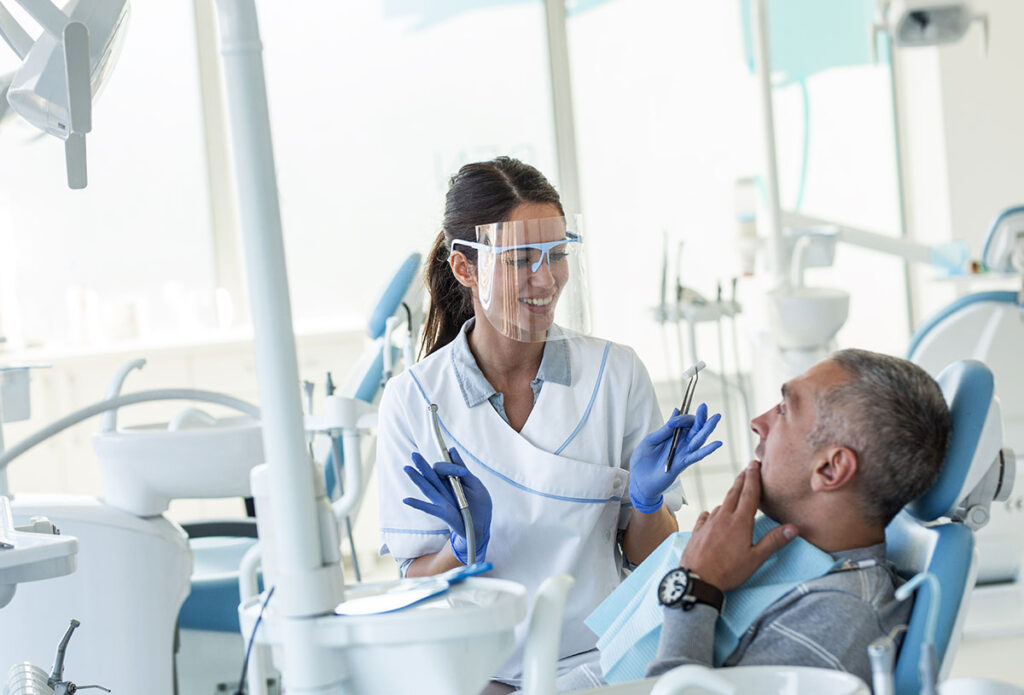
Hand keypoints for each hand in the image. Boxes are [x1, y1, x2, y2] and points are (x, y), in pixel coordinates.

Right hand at [402, 448, 491, 563]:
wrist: (483, 526)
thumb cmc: (480, 505)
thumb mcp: (475, 484)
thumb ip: (462, 469)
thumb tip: (452, 450)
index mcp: (451, 481)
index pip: (444, 468)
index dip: (451, 466)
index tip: (463, 472)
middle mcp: (444, 490)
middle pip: (431, 475)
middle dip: (422, 464)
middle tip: (414, 454)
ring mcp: (442, 501)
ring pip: (427, 487)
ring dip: (417, 478)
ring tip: (407, 468)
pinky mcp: (444, 513)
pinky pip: (429, 508)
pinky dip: (417, 504)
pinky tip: (406, 500)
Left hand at [628, 403, 722, 512]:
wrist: (638, 480)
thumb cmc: (643, 461)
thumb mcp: (651, 441)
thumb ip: (664, 429)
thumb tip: (676, 410)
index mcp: (672, 435)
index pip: (683, 422)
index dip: (681, 418)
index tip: (674, 419)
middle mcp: (680, 443)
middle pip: (694, 428)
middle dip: (700, 417)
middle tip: (704, 406)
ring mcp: (682, 453)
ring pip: (698, 440)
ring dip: (707, 429)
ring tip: (716, 418)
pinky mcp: (682, 464)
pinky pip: (696, 456)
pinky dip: (707, 450)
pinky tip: (717, 443)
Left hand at [680, 460, 797, 590]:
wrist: (696, 579)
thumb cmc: (728, 571)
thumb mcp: (755, 559)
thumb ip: (773, 541)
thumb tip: (794, 527)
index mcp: (740, 522)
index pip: (749, 494)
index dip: (753, 478)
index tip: (755, 464)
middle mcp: (723, 517)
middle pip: (734, 493)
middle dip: (742, 480)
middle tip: (747, 469)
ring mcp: (708, 523)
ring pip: (721, 504)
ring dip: (730, 495)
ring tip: (735, 491)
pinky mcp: (697, 530)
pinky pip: (707, 516)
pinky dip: (714, 512)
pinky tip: (713, 513)